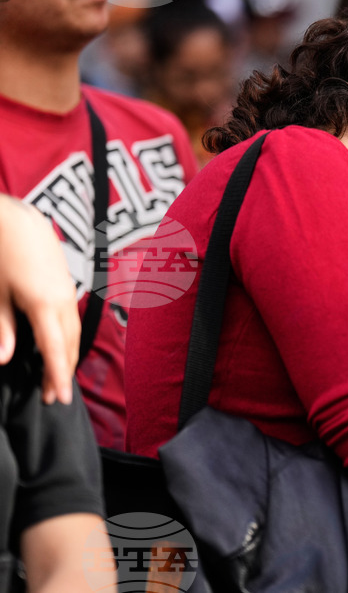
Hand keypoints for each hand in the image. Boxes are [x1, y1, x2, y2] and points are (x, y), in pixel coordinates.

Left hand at [0, 196, 78, 403]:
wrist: (17, 217)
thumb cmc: (1, 252)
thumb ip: (2, 327)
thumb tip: (5, 359)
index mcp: (45, 304)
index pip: (55, 349)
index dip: (57, 376)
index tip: (57, 398)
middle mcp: (63, 299)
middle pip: (70, 343)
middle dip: (63, 371)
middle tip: (55, 397)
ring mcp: (67, 291)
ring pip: (73, 331)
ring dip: (67, 355)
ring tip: (58, 376)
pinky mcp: (65, 284)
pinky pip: (71, 317)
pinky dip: (67, 337)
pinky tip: (59, 345)